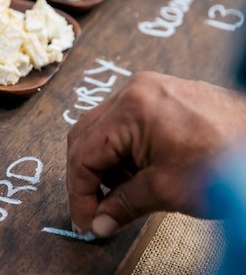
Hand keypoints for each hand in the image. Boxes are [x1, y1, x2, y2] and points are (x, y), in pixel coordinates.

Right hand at [66, 71, 245, 237]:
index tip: (85, 219)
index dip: (80, 191)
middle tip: (95, 209)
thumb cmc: (229, 161)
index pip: (84, 153)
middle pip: (87, 135)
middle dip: (88, 176)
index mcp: (131, 108)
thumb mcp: (167, 190)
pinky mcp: (163, 95)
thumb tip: (99, 222)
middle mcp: (135, 90)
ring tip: (125, 192)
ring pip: (104, 128)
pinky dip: (124, 150)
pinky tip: (139, 172)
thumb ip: (123, 205)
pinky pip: (126, 121)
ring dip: (106, 163)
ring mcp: (149, 89)